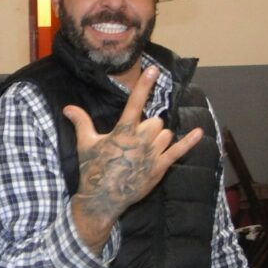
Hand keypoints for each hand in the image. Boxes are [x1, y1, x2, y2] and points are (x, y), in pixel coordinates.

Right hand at [65, 67, 202, 247]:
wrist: (102, 198)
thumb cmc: (93, 170)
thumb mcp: (85, 144)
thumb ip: (81, 122)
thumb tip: (68, 107)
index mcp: (122, 131)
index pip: (135, 103)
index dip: (144, 85)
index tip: (153, 69)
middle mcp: (140, 140)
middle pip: (155, 122)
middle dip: (148, 127)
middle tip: (135, 140)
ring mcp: (152, 154)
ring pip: (165, 134)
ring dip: (159, 138)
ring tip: (144, 149)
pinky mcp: (160, 167)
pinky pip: (178, 151)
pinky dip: (189, 141)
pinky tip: (199, 132)